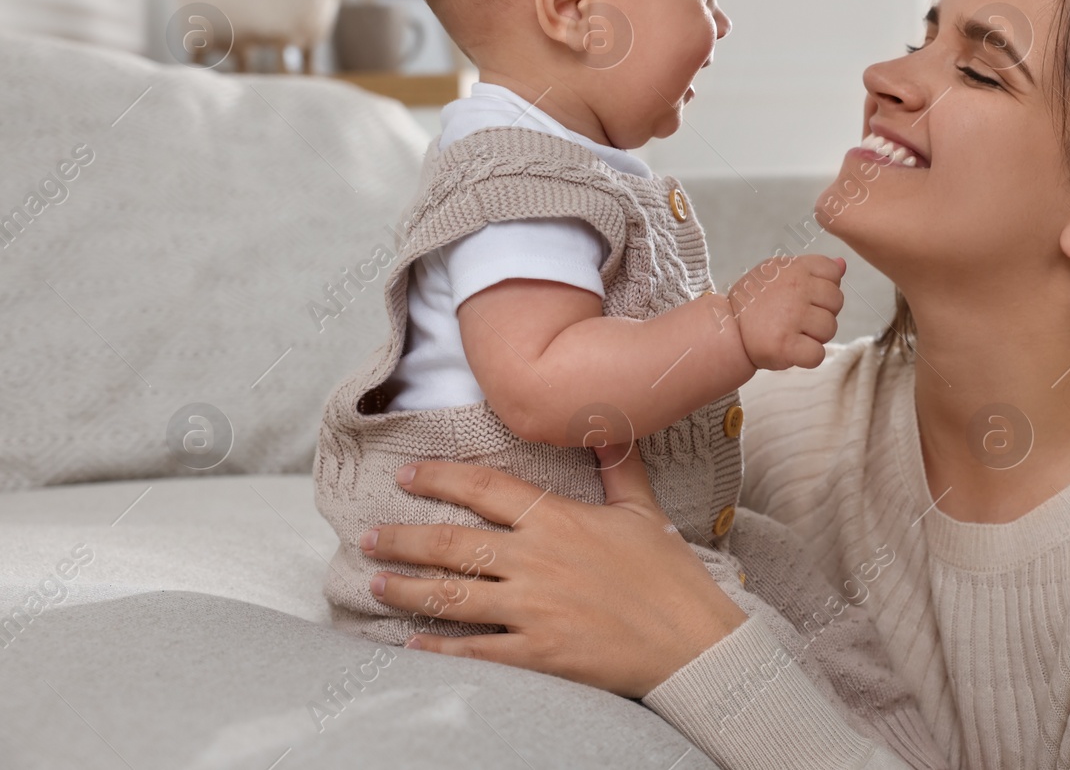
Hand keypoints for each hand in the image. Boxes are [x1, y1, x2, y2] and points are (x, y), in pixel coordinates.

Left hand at [362, 445, 748, 697]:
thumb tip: (608, 424)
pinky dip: (439, 648)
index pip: (486, 488)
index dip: (440, 478)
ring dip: (407, 588)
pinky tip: (411, 643)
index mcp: (560, 521)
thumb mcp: (645, 513)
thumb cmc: (670, 577)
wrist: (693, 642)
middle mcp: (537, 561)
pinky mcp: (538, 655)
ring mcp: (534, 610)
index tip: (406, 475)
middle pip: (454, 543)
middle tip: (366, 538)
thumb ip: (618, 468)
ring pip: (453, 595)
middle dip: (402, 538)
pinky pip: (476, 650)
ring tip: (374, 583)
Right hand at [727, 254, 844, 369]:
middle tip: (797, 320)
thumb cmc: (755, 302)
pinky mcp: (785, 344)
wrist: (725, 329)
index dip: (825, 288)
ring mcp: (791, 316)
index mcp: (794, 268)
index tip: (806, 297)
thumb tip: (842, 264)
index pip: (833, 273)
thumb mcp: (778, 273)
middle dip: (822, 313)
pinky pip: (818, 354)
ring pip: (830, 329)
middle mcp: (795, 288)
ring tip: (792, 333)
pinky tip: (793, 351)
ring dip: (815, 336)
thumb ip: (812, 269)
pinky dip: (809, 357)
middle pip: (836, 302)